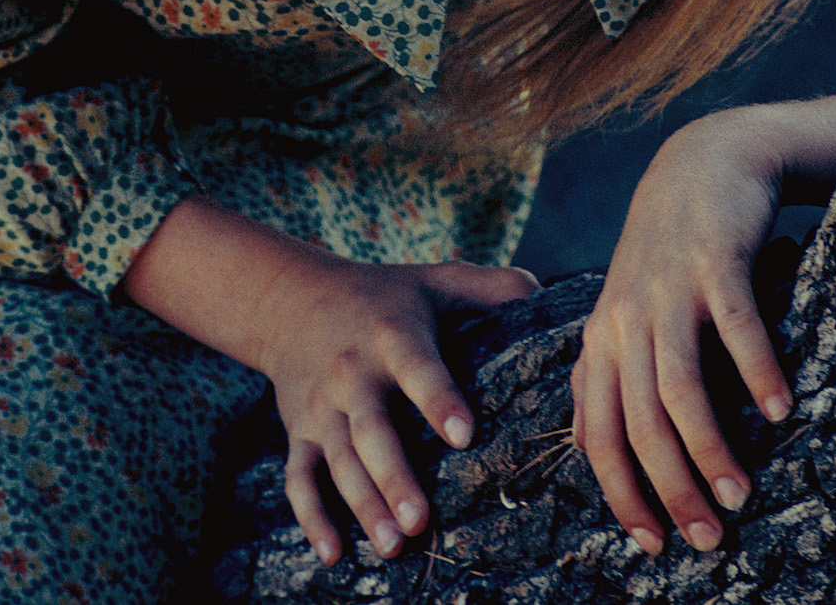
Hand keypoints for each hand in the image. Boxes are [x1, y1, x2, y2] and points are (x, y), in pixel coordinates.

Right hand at [251, 252, 537, 564]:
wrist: (293, 299)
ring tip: (393, 544)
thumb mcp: (432, 281)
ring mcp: (322, 407)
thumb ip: (487, 288)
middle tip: (421, 520)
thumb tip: (542, 292)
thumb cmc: (382, 296)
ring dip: (363, 504)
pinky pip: (299, 478)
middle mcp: (353, 374)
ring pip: (340, 461)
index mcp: (393, 336)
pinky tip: (333, 553)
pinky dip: (312, 517)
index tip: (464, 435)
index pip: (418, 368)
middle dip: (394, 476)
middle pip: (373, 430)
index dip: (439, 400)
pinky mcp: (299, 432)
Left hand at [571, 108, 792, 556]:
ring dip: (709, 447)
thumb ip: (608, 370)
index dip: (622, 494)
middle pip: (639, 422)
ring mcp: (671, 287)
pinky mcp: (716, 259)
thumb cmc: (668, 248)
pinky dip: (757, 374)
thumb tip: (592, 450)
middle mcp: (626, 316)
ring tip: (740, 493)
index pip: (597, 433)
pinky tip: (779, 411)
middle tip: (708, 537)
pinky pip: (736, 328)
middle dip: (671, 489)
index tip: (654, 545)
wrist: (705, 160)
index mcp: (602, 336)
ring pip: (679, 386)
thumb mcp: (625, 307)